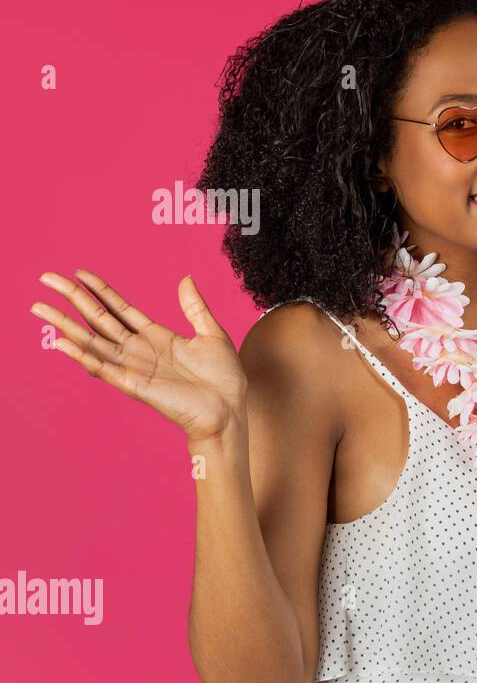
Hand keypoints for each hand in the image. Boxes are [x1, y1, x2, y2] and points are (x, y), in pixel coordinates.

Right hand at [31, 270, 247, 442]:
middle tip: (46, 278)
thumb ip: (195, 307)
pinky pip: (104, 368)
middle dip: (73, 298)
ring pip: (92, 341)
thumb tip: (186, 278)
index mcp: (157, 337)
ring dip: (65, 325)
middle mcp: (139, 351)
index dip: (100, 290)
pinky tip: (62, 343)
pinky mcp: (135, 386)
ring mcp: (134, 368)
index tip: (79, 273)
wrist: (230, 410)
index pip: (119, 308)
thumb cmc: (224, 378)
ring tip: (40, 308)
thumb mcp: (212, 334)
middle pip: (98, 319)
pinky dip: (83, 356)